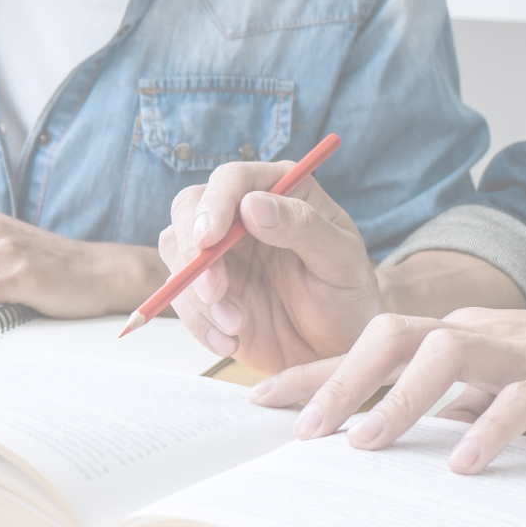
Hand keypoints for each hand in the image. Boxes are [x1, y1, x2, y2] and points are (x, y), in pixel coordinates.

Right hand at [160, 163, 385, 373]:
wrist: (340, 347)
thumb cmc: (348, 297)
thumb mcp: (341, 261)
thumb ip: (303, 227)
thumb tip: (252, 204)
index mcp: (280, 191)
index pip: (231, 179)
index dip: (214, 204)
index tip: (209, 239)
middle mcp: (242, 215)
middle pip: (188, 210)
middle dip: (192, 253)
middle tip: (214, 293)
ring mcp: (221, 253)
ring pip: (177, 254)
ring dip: (196, 295)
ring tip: (237, 326)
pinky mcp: (207, 290)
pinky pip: (180, 297)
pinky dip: (197, 323)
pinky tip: (229, 342)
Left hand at [257, 307, 525, 473]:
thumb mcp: (497, 382)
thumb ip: (444, 399)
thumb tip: (374, 430)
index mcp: (457, 332)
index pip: (369, 345)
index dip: (314, 371)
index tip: (261, 400)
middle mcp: (482, 333)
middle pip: (394, 336)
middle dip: (341, 381)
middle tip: (305, 431)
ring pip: (448, 355)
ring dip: (400, 401)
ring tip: (365, 444)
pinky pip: (522, 399)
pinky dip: (488, 428)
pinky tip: (464, 463)